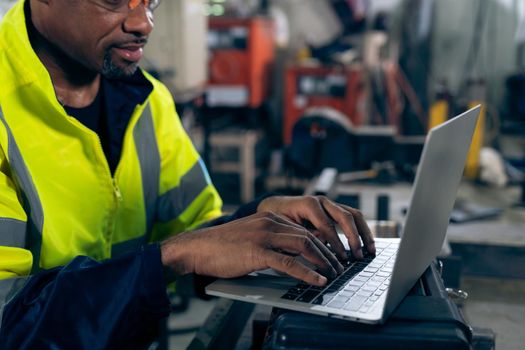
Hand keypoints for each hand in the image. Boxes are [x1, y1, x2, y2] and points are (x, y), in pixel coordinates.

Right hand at [160, 212, 343, 285]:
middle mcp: (270, 222)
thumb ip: (271, 240)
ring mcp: (264, 235)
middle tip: (339, 267)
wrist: (197, 247)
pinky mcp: (257, 252)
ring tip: (333, 274)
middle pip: (309, 236)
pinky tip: (317, 280)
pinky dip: (307, 272)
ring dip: (323, 261)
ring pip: (304, 245)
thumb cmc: (221, 246)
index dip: (322, 244)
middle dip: (328, 253)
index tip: (332, 256)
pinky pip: (288, 262)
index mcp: (269, 217)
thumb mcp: (251, 235)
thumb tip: (291, 255)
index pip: (304, 229)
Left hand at [257, 196, 374, 259]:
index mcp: (308, 204)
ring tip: (370, 251)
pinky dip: (362, 231)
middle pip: (345, 216)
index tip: (341, 257)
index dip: (336, 242)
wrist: (275, 207)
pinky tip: (367, 245)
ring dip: (364, 233)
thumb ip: (300, 238)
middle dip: (353, 237)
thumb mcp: (284, 230)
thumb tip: (317, 251)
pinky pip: (353, 218)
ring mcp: (330, 204)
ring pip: (353, 215)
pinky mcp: (335, 210)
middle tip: (357, 255)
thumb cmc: (278, 220)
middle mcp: (322, 201)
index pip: (326, 224)